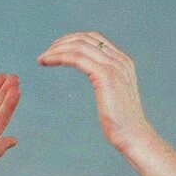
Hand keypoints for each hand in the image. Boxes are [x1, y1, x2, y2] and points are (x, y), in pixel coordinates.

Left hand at [38, 32, 152, 152]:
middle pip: (85, 39)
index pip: (95, 39)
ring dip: (57, 50)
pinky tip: (47, 62)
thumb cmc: (122, 124)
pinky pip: (77, 57)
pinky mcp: (105, 75)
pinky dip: (59, 56)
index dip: (73, 41)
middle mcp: (119, 60)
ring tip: (43, 59)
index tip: (56, 50)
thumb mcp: (115, 97)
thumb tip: (98, 84)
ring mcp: (114, 66)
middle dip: (62, 43)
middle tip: (46, 54)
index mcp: (123, 62)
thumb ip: (107, 84)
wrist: (133, 136)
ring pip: (79, 46)